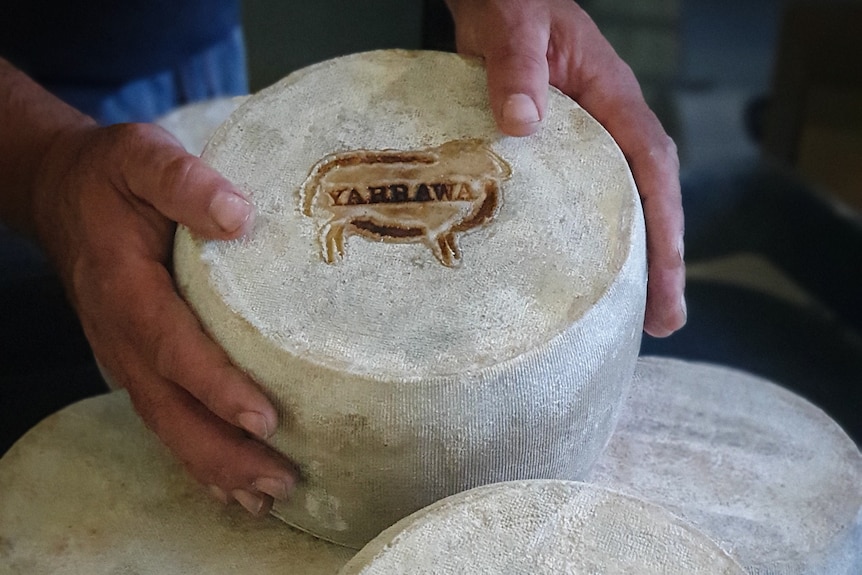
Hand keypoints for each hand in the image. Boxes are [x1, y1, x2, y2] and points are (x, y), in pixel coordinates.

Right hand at [31, 122, 296, 514]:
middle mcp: (121, 334)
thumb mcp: (142, 157)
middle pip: (169, 408)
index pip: (172, 346)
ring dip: (215, 467)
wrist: (64, 193)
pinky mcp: (136, 362)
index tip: (263, 418)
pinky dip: (197, 456)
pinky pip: (164, 417)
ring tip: (268, 496)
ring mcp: (125, 355)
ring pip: (166, 424)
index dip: (215, 386)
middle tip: (280, 480)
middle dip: (223, 451)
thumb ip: (184, 181)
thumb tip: (238, 215)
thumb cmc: (112, 176)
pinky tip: (232, 485)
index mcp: (126, 287)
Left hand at [447, 0, 685, 336]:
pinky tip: (583, 274)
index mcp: (612, 96)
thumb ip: (517, 67)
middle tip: (662, 321)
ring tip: (635, 314)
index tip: (666, 277)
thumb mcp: (514, 26)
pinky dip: (592, 237)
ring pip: (622, 203)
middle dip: (660, 258)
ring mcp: (587, 138)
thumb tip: (524, 124)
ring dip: (631, 256)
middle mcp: (609, 123)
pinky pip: (586, 198)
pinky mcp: (560, 150)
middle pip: (648, 197)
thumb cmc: (510, 5)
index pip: (652, 165)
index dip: (664, 223)